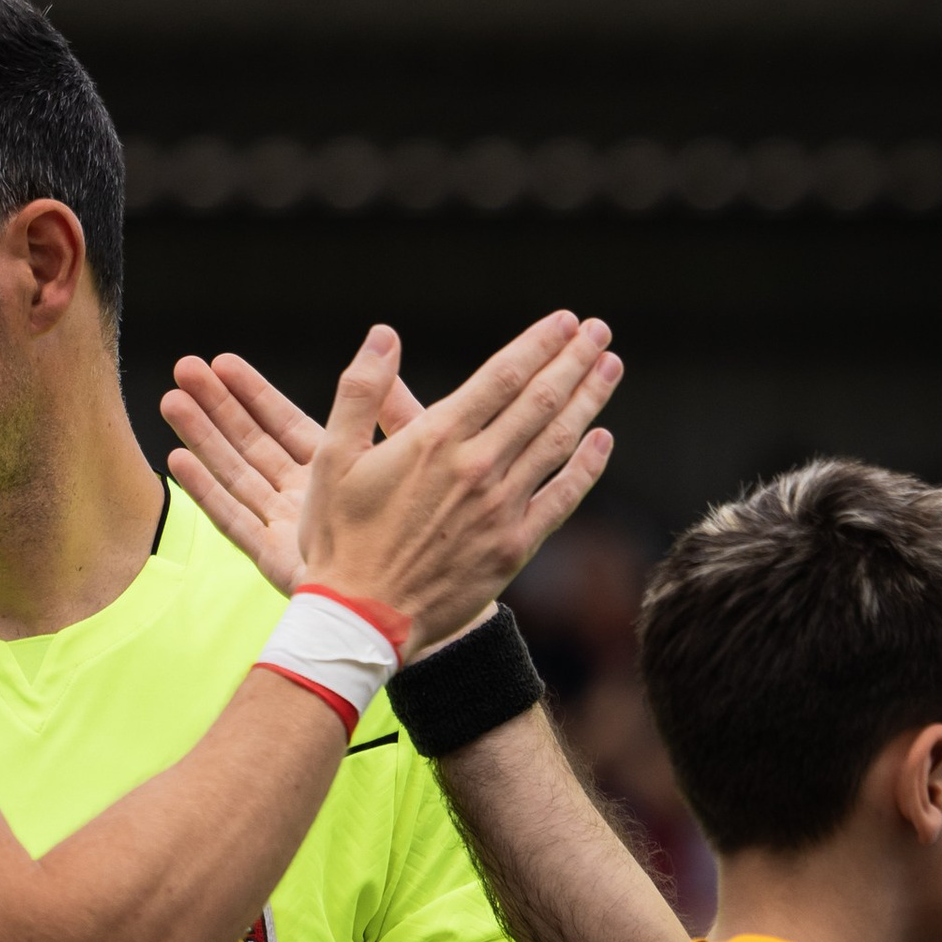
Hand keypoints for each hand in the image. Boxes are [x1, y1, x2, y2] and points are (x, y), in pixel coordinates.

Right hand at [163, 311, 621, 640]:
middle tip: (600, 332)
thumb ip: (360, 392)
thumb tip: (382, 335)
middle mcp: (478, 467)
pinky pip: (562, 498)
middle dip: (575, 360)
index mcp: (436, 439)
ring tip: (610, 368)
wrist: (359, 620)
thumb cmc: (339, 538)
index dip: (540, 343)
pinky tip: (602, 441)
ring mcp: (502, 508)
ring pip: (559, 441)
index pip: (504, 376)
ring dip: (589, 399)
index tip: (567, 321)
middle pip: (541, 400)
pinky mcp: (514, 547)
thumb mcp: (331, 458)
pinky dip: (586, 466)